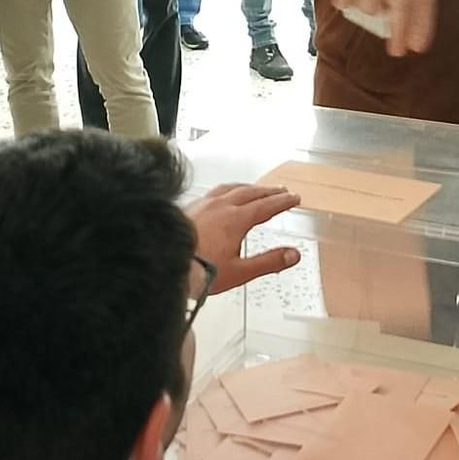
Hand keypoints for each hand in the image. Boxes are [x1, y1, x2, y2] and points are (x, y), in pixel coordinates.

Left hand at [186, 183, 302, 292]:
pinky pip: (214, 191)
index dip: (282, 201)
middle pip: (251, 193)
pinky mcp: (189, 207)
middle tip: (280, 191)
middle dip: (268, 191)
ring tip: (254, 189)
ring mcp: (203, 204)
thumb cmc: (198, 270)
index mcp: (236, 219)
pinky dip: (227, 190)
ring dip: (247, 187)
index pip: (266, 206)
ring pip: (231, 188)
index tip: (293, 198)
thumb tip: (292, 255)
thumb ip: (269, 262)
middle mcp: (220, 206)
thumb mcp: (240, 271)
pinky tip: (221, 196)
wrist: (165, 262)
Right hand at [297, 0, 435, 56]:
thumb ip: (398, 8)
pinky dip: (343, 4)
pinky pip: (347, 1)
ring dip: (363, 11)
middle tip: (396, 52)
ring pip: (371, 5)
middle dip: (401, 29)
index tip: (417, 48)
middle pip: (403, 0)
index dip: (422, 25)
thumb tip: (410, 43)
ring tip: (356, 2)